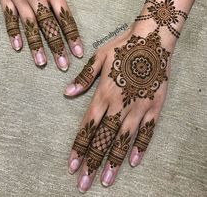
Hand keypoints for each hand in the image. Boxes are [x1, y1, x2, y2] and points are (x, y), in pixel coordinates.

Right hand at [0, 0, 100, 68]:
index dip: (72, 36)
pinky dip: (13, 32)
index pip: (66, 18)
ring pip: (30, 26)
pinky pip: (9, 19)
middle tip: (63, 65)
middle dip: (57, 47)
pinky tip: (18, 47)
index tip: (79, 52)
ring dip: (36, 45)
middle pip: (49, 27)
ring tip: (42, 62)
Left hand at [65, 20, 173, 191]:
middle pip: (104, 138)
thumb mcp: (99, 57)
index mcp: (104, 93)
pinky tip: (133, 160)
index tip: (72, 164)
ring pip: (124, 139)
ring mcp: (138, 107)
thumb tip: (67, 92)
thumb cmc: (123, 46)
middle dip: (92, 161)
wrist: (152, 40)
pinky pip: (148, 130)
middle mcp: (120, 104)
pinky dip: (141, 146)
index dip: (79, 146)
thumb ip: (84, 77)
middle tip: (83, 183)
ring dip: (114, 161)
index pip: (89, 125)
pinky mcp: (154, 106)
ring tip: (106, 180)